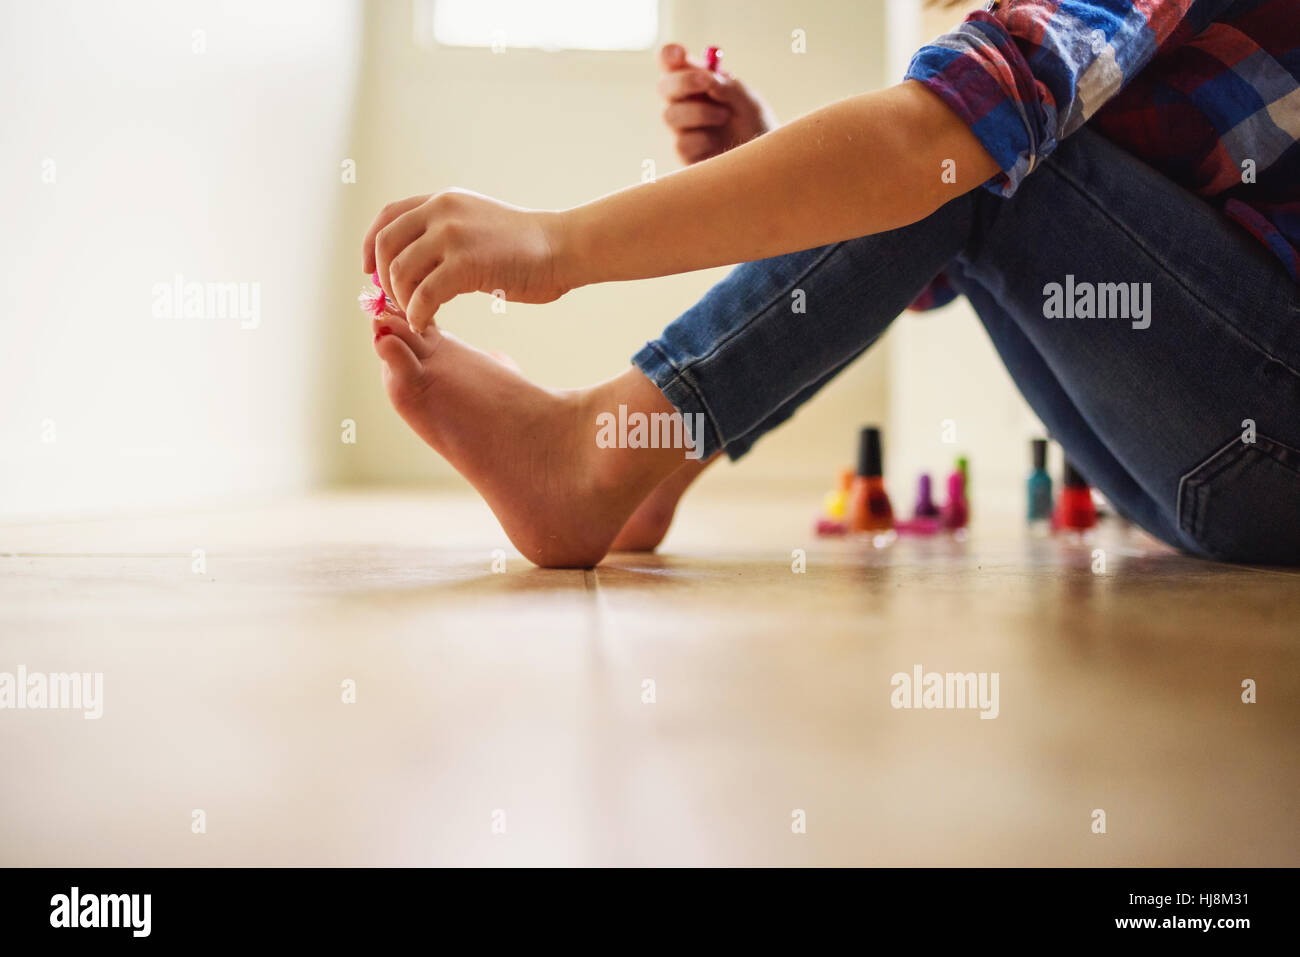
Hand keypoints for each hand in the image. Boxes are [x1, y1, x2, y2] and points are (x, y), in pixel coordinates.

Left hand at [361, 189, 569, 332]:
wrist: (564, 248)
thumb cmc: (528, 248)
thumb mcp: (479, 225)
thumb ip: (448, 234)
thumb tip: (418, 262)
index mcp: (443, 201)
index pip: (388, 216)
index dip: (369, 245)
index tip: (369, 272)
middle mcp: (442, 211)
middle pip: (386, 245)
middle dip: (385, 280)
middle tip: (397, 304)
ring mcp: (452, 235)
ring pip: (400, 272)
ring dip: (403, 301)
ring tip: (417, 316)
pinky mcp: (465, 263)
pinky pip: (423, 296)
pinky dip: (418, 315)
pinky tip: (426, 324)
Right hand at [657, 43, 775, 163]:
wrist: (764, 161)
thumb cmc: (757, 126)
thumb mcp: (750, 102)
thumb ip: (729, 88)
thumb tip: (707, 80)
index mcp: (698, 83)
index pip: (673, 64)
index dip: (670, 56)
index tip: (680, 53)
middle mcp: (686, 103)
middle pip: (664, 87)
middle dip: (682, 81)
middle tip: (705, 81)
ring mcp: (683, 129)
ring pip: (670, 114)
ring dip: (699, 112)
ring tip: (725, 116)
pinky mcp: (685, 154)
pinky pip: (681, 142)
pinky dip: (701, 139)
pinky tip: (716, 143)